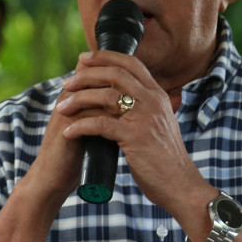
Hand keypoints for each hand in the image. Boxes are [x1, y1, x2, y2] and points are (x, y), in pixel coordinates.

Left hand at [55, 50, 209, 217]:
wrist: (180, 184)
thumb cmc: (164, 159)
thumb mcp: (158, 124)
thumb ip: (144, 109)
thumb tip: (121, 99)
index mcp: (158, 95)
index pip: (131, 63)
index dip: (105, 56)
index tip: (84, 58)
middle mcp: (153, 100)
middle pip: (115, 73)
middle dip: (86, 75)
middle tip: (66, 83)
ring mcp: (145, 117)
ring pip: (105, 95)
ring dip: (78, 99)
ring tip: (61, 108)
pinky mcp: (135, 137)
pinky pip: (100, 124)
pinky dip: (80, 126)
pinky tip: (68, 132)